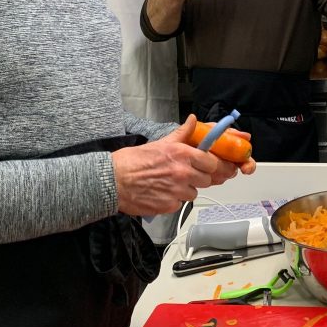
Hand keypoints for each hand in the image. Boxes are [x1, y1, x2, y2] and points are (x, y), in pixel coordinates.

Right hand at [111, 117, 255, 214]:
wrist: (114, 180)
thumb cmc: (134, 160)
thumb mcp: (161, 142)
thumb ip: (182, 133)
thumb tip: (193, 119)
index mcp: (182, 155)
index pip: (212, 162)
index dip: (213, 165)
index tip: (212, 166)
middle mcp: (183, 173)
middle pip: (207, 180)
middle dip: (201, 177)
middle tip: (188, 174)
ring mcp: (177, 191)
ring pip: (194, 193)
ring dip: (187, 189)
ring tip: (171, 183)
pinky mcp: (169, 206)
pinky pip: (180, 204)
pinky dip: (174, 200)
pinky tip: (162, 192)